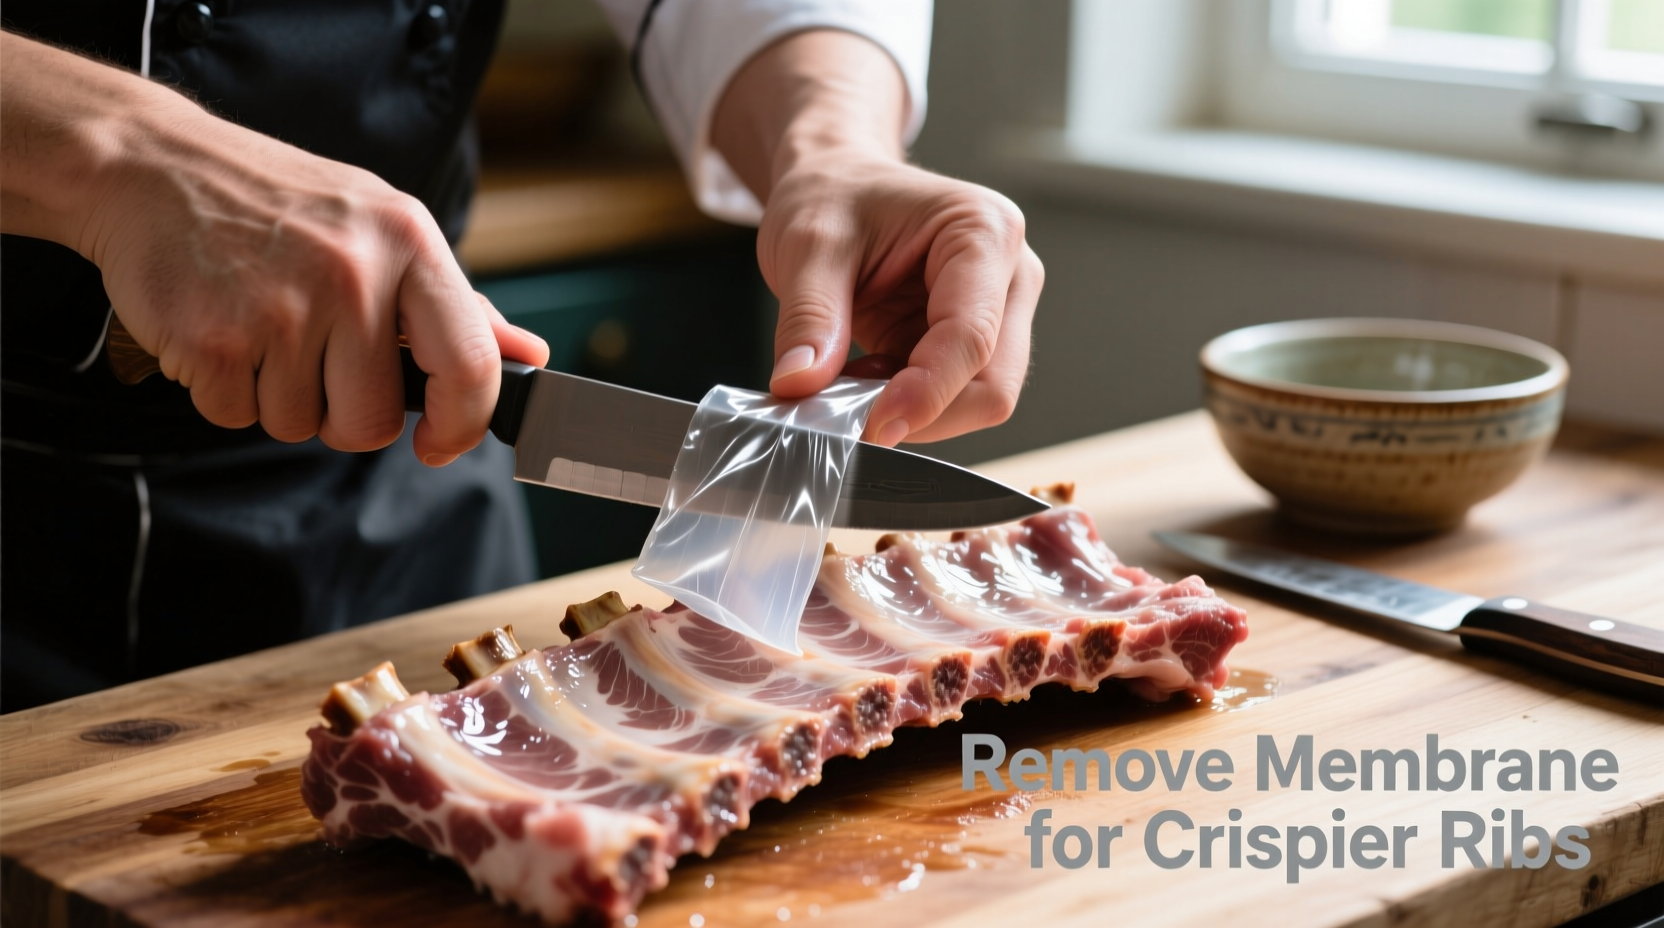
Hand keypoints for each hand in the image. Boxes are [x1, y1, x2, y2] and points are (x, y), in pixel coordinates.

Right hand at [0, 33, 547, 463]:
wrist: (152, 165)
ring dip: (279, 396)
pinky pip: (237, 417)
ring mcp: (280, 307)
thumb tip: (527, 357)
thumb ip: (456, 305)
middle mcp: (352, 274)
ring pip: (300, 426)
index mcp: (408, 242)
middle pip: (370, 422)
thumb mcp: (382, 229)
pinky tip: (221, 328)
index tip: (440, 443)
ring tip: (261, 324)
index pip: (469, 365)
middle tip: (313, 356)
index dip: (463, 425)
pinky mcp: (214, 339)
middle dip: (341, 413)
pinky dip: (225, 391)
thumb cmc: (280, 204)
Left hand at [713, 30, 1040, 445]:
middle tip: (852, 413)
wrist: (836, 181)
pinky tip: (866, 376)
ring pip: (978, 400)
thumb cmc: (832, 194)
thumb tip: (799, 386)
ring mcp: (999, 312)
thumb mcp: (806, 244)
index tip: (871, 426)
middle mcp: (1009, 273)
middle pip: (993, 383)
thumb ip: (809, 317)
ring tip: (852, 380)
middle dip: (926, 412)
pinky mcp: (975, 342)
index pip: (971, 338)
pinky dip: (906, 405)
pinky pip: (952, 399)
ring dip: (915, 411)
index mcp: (983, 231)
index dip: (925, 393)